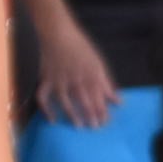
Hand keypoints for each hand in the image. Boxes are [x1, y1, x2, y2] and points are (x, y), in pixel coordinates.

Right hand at [36, 10, 120, 128]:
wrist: (58, 33)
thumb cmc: (80, 48)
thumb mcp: (98, 64)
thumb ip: (107, 84)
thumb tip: (119, 101)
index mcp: (90, 75)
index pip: (99, 97)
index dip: (103, 110)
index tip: (106, 122)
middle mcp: (76, 79)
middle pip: (85, 100)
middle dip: (91, 115)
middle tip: (95, 128)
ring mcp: (59, 80)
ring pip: (66, 101)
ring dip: (73, 114)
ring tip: (79, 126)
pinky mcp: (46, 80)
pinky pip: (44, 97)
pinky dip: (46, 109)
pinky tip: (52, 120)